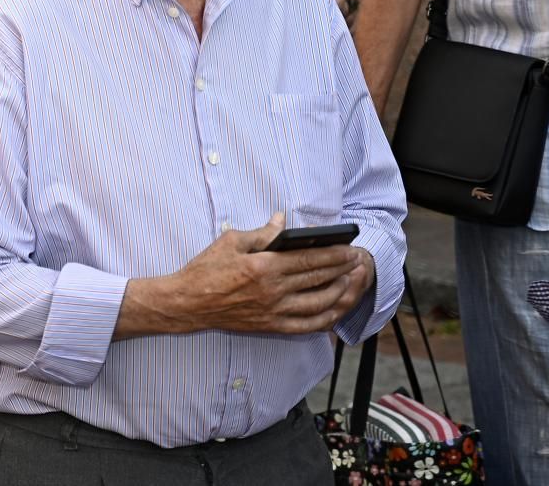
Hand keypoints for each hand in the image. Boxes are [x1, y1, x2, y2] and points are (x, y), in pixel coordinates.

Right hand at [125, 214, 373, 336]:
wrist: (189, 303)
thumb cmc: (206, 270)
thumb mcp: (231, 241)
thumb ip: (262, 233)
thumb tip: (282, 221)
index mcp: (264, 267)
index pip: (309, 259)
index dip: (334, 254)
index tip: (350, 249)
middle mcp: (273, 291)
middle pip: (319, 279)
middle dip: (343, 269)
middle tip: (359, 261)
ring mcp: (275, 312)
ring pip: (321, 304)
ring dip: (342, 292)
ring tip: (354, 281)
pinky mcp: (272, 326)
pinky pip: (309, 325)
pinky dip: (327, 317)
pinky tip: (337, 308)